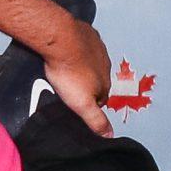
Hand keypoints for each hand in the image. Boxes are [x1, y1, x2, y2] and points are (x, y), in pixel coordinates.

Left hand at [42, 18, 116, 136]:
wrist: (61, 40)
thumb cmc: (69, 74)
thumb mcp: (82, 104)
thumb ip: (96, 120)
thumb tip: (110, 136)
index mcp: (105, 83)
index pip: (101, 98)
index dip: (88, 103)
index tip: (75, 104)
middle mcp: (106, 65)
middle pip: (96, 80)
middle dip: (85, 84)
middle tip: (67, 87)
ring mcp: (98, 48)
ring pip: (92, 62)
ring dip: (82, 66)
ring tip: (65, 69)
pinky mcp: (88, 34)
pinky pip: (86, 43)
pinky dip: (78, 48)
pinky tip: (66, 51)